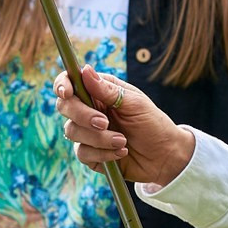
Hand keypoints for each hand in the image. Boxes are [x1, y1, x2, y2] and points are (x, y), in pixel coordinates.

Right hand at [54, 69, 193, 185]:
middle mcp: (90, 109)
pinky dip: (102, 154)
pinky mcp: (90, 153)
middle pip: (65, 107)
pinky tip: (121, 152)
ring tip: (123, 141)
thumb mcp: (135, 104)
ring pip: (72, 131)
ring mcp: (88, 132)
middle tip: (104, 122)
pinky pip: (82, 153)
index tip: (67, 93)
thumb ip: (108, 90)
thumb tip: (85, 70)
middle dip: (82, 115)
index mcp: (99, 91)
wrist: (164, 157)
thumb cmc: (153, 125)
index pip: (70, 82)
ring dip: (99, 138)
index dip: (62, 85)